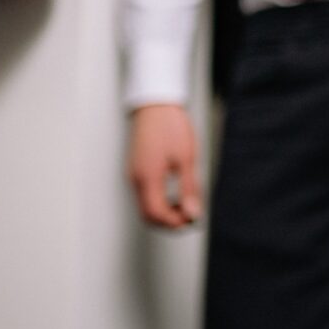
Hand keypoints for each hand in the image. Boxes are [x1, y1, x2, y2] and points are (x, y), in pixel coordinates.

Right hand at [128, 103, 203, 227]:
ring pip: (146, 207)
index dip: (175, 223)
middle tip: (191, 216)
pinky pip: (145, 196)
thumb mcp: (186, 159)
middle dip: (169, 221)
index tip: (194, 219)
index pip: (156, 214)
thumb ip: (189, 189)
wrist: (155, 105)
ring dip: (165, 212)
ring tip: (187, 204)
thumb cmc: (170, 126)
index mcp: (147, 177)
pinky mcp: (137, 171)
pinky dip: (160, 202)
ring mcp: (134, 175)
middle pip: (148, 215)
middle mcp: (136, 179)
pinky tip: (176, 195)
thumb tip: (193, 213)